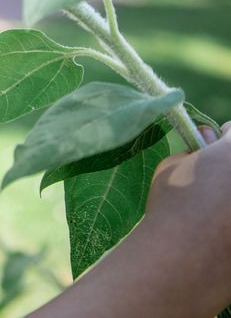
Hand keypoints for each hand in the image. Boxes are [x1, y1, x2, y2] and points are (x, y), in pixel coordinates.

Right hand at [32, 122, 230, 316]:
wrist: (186, 258)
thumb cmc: (174, 204)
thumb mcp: (171, 165)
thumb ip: (190, 152)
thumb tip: (199, 150)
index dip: (217, 139)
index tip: (204, 150)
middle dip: (225, 165)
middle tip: (206, 178)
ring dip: (228, 192)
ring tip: (209, 209)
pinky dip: (228, 219)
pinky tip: (218, 230)